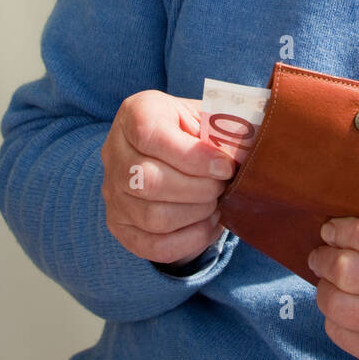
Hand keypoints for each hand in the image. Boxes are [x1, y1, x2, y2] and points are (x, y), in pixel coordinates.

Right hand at [100, 90, 234, 264]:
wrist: (166, 149)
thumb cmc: (191, 130)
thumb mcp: (204, 116)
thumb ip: (221, 128)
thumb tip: (246, 150)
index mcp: (134, 114)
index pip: (151, 136)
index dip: (193, 156)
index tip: (226, 166)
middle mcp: (114, 152)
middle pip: (147, 180)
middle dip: (197, 189)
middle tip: (223, 186)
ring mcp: (112, 192)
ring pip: (151, 217)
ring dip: (195, 214)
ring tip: (217, 204)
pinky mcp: (119, 225)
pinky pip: (152, 246)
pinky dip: (188, 240)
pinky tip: (209, 225)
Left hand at [307, 204, 358, 359]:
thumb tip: (336, 213)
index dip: (345, 231)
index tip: (331, 227)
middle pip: (352, 274)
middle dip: (326, 258)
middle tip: (322, 251)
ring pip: (342, 309)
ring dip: (325, 288)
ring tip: (328, 277)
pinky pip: (344, 337)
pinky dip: (334, 317)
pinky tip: (343, 302)